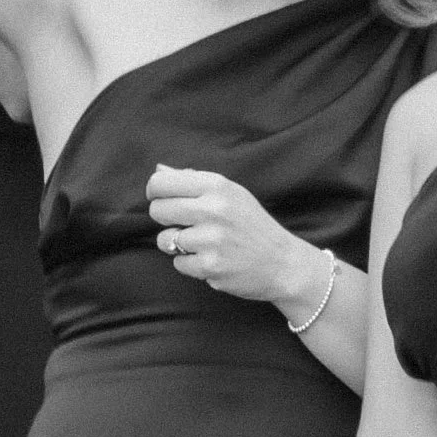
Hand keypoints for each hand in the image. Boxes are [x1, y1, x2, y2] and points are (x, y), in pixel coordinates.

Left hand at [147, 167, 320, 310]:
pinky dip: (189, 264)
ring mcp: (212, 239)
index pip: (161, 182)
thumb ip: (193, 180)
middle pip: (158, 210)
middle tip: (182, 223)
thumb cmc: (251, 224)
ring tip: (201, 243)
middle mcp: (214, 209)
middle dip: (164, 218)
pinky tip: (210, 258)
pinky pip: (178, 263)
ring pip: (164, 240)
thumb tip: (159, 169)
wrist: (282, 262)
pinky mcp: (210, 266)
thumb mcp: (230, 193)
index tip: (161, 198)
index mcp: (218, 186)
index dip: (155, 191)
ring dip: (176, 244)